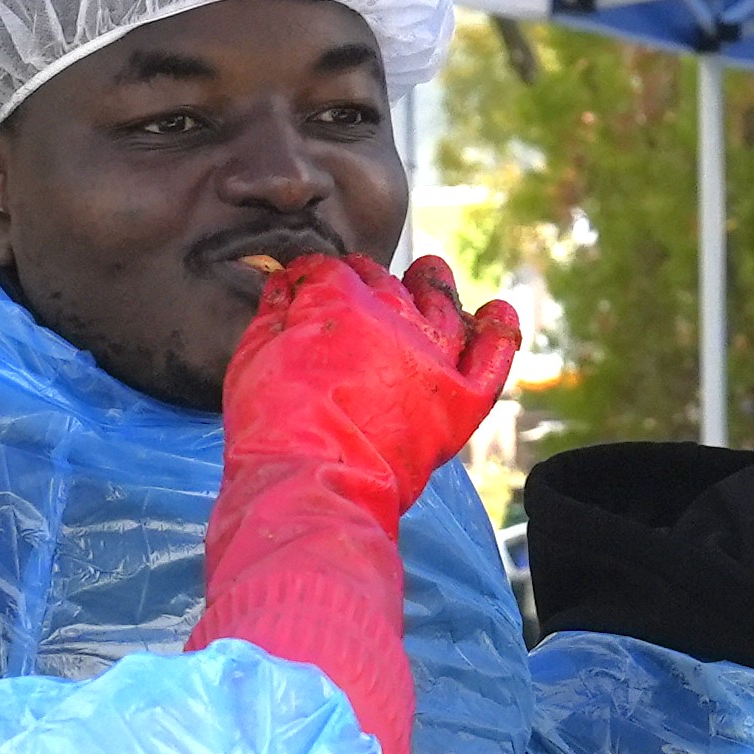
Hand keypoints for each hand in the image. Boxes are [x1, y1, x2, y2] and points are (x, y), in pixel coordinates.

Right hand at [224, 252, 520, 525]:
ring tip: (429, 279)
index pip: (336, 270)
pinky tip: (496, 314)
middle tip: (360, 299)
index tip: (312, 287)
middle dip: (370, 284)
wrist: (313, 484)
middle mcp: (395, 317)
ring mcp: (433, 357)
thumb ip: (276, 308)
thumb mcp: (254, 352)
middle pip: (387, 284)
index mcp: (341, 299)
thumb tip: (290, 283)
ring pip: (442, 305)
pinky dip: (498, 332)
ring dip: (434, 287)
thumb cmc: (272, 424)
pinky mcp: (461, 400)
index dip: (320, 276)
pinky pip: (493, 356)